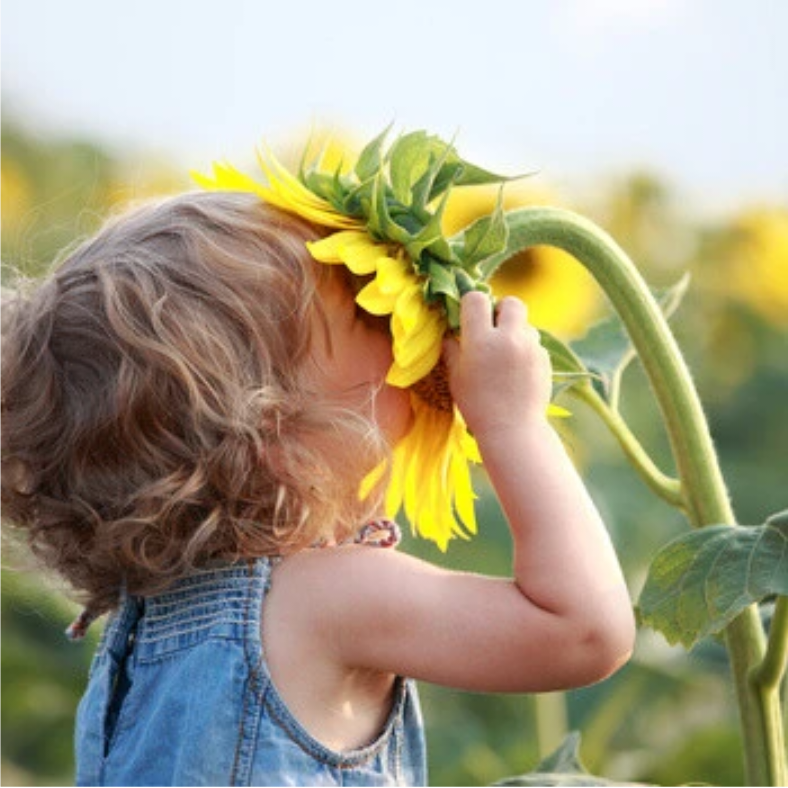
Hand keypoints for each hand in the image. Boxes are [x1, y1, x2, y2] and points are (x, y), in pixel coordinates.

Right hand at [442, 291, 552, 437]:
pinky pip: (535, 344)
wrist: (513, 429)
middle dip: (501, 310)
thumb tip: (449, 333)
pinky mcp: (545, 359)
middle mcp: (509, 338)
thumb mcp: (456, 377)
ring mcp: (530, 348)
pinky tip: (518, 371)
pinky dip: (526, 351)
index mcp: (481, 340)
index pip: (476, 299)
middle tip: (493, 329)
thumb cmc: (477, 405)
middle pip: (511, 302)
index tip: (469, 318)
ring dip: (516, 332)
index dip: (471, 305)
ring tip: (506, 355)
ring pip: (526, 324)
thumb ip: (452, 349)